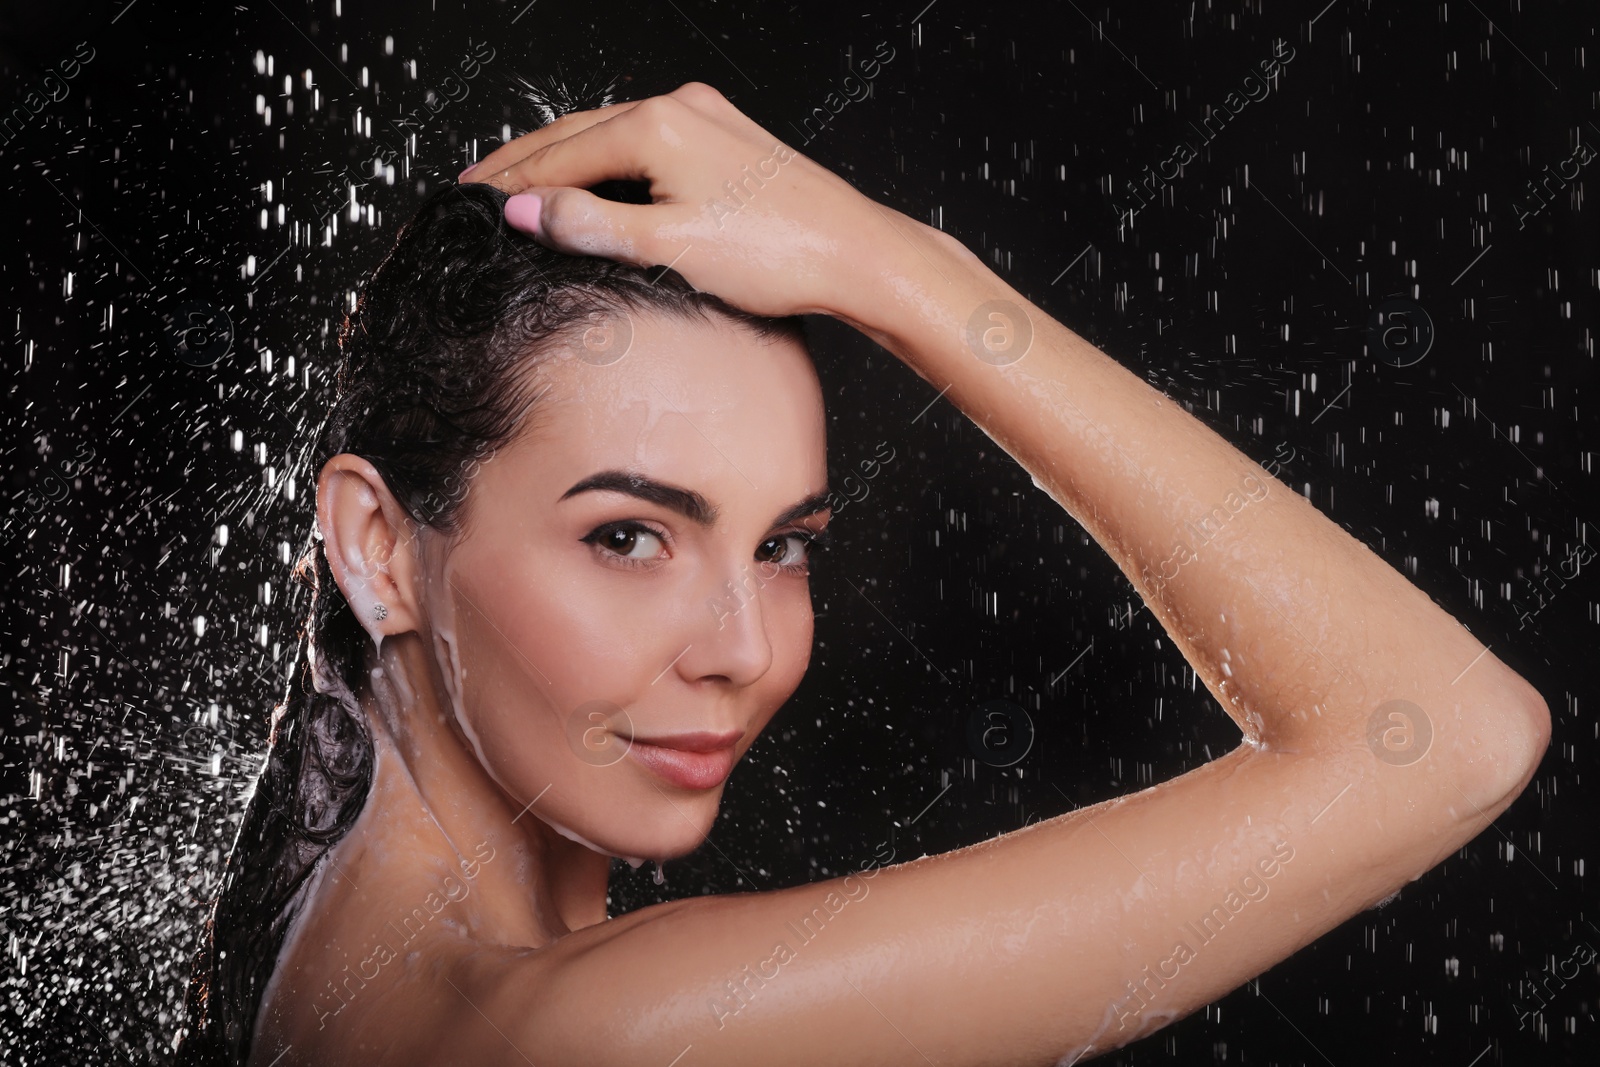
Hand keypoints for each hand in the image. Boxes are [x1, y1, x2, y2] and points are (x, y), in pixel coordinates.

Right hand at [459, 83, 900, 320]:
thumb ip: (592, 225)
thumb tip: (527, 212)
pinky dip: (609, 164)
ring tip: (524, 187)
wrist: (856, 254)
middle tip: (478, 188)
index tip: (469, 201)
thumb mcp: (668, 246)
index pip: (558, 156)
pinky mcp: (727, 142)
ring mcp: (706, 120)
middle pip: (577, 134)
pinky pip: (647, 145)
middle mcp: (679, 108)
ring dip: (565, 161)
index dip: (509, 184)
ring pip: (612, 137)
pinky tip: (598, 183)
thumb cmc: (777, 252)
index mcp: (656, 125)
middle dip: (525, 163)